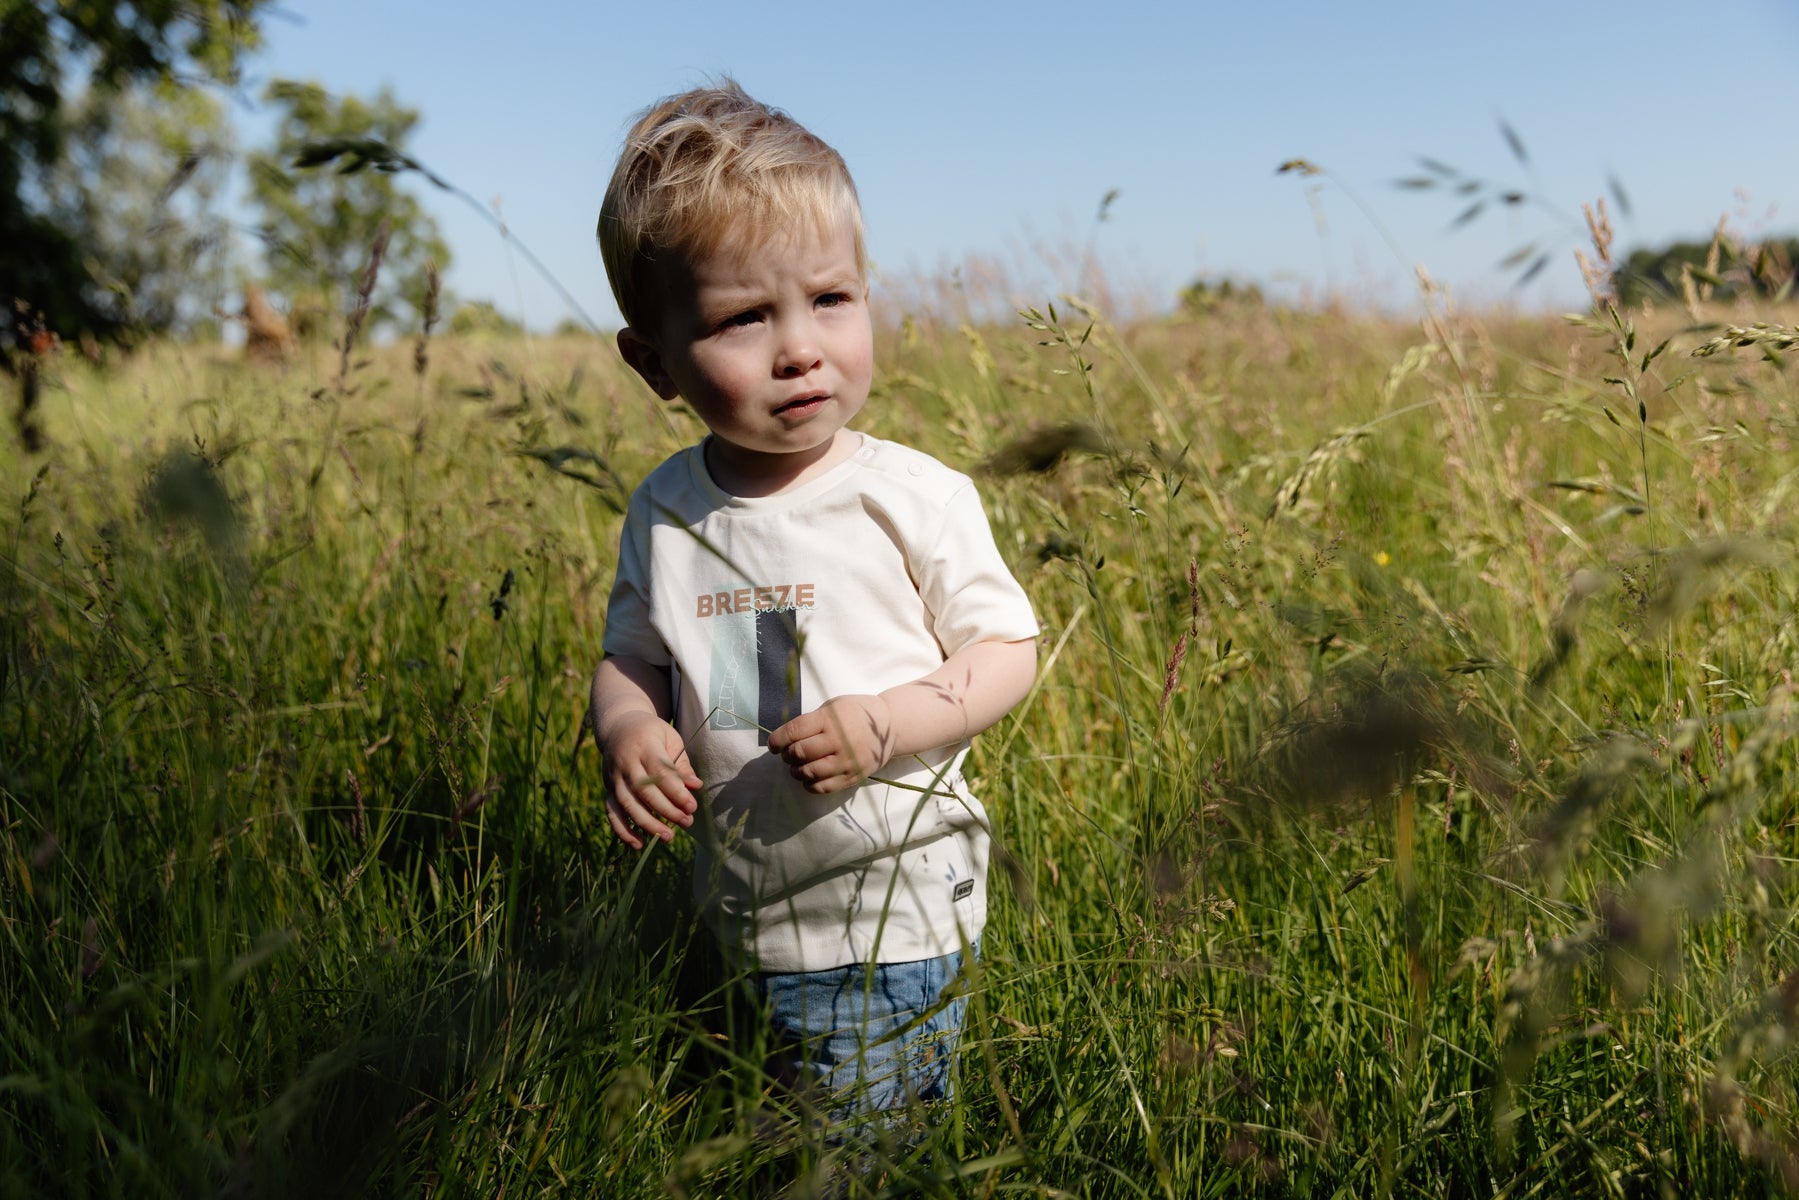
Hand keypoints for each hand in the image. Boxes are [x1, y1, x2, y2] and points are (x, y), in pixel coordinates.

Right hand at [600, 712, 701, 847]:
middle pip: (644, 791)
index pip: (660, 773)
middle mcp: (625, 762)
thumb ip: (681, 764)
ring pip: (628, 804)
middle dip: (666, 810)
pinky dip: (623, 830)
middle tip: (687, 822)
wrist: (618, 726)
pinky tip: (639, 844)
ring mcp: (613, 777)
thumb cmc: (652, 733)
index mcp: (644, 745)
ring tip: (668, 837)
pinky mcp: (607, 789)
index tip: (692, 806)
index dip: (677, 792)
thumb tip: (696, 786)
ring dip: (647, 824)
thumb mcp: (670, 739)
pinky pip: (612, 812)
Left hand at [768, 695, 893, 793]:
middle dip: (787, 755)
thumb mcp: (833, 707)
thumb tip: (785, 739)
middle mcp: (838, 740)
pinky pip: (824, 787)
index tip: (772, 745)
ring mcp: (847, 760)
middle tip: (788, 754)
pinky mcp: (853, 776)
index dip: (777, 740)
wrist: (889, 726)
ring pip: (809, 773)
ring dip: (796, 771)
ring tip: (797, 767)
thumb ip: (811, 722)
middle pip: (800, 753)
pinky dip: (810, 785)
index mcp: (830, 719)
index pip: (795, 731)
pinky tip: (808, 779)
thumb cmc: (855, 713)